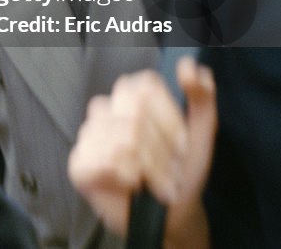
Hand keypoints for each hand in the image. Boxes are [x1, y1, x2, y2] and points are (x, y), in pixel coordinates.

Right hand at [68, 57, 216, 246]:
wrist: (171, 215)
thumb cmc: (182, 170)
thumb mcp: (201, 132)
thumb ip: (201, 96)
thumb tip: (189, 65)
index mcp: (132, 95)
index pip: (145, 86)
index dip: (169, 118)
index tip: (182, 144)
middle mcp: (106, 109)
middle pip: (134, 112)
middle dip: (161, 148)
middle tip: (172, 169)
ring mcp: (89, 136)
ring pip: (123, 139)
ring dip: (152, 168)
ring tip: (160, 184)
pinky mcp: (78, 164)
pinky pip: (104, 160)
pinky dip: (129, 177)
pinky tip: (134, 185)